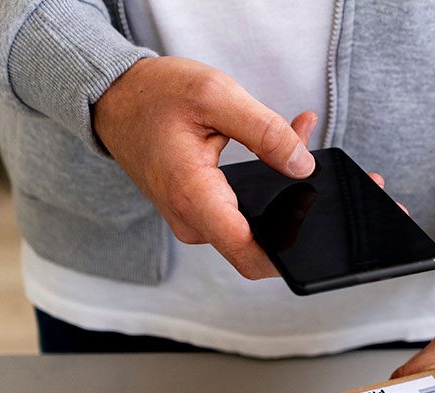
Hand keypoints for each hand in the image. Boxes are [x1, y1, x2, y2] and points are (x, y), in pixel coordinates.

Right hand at [93, 56, 316, 279]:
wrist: (115, 99)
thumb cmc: (156, 95)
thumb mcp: (216, 96)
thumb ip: (265, 131)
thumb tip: (304, 166)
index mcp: (194, 197)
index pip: (249, 255)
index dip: (289, 254)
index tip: (317, 232)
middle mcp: (192, 221)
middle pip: (261, 239)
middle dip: (297, 207)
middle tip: (319, 157)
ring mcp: (194, 221)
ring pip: (254, 224)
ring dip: (283, 190)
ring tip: (295, 138)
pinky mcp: (198, 214)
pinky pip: (241, 212)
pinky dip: (264, 185)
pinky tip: (278, 149)